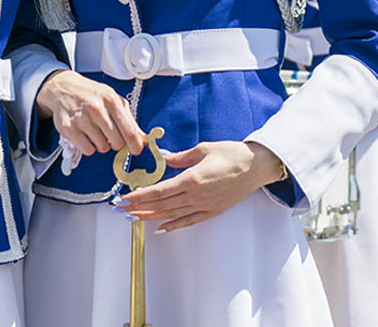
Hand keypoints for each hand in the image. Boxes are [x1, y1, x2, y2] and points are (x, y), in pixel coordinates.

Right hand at [35, 70, 143, 156]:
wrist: (63, 88)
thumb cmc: (91, 94)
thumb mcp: (113, 99)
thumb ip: (129, 119)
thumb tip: (143, 139)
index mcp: (111, 100)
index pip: (129, 131)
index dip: (135, 145)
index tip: (136, 150)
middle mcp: (96, 109)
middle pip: (117, 143)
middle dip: (117, 143)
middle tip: (111, 135)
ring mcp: (82, 119)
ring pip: (102, 147)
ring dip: (102, 143)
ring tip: (95, 130)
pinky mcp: (69, 129)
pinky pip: (87, 150)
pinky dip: (89, 146)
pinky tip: (86, 134)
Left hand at [120, 141, 285, 232]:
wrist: (256, 167)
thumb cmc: (231, 154)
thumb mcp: (203, 149)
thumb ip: (180, 157)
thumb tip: (164, 157)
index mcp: (192, 179)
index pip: (159, 191)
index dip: (140, 196)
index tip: (125, 199)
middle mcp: (197, 196)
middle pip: (162, 205)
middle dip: (139, 207)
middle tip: (121, 210)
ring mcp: (205, 206)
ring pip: (172, 215)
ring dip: (151, 217)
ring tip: (134, 219)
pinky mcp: (213, 211)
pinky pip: (189, 221)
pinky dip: (174, 225)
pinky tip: (161, 228)